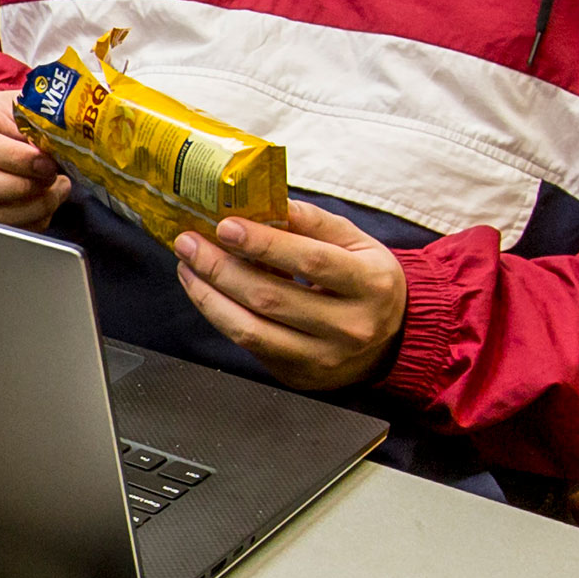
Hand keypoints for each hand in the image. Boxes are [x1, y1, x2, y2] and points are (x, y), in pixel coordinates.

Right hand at [0, 91, 63, 225]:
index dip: (15, 158)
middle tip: (51, 179)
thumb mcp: (19, 110)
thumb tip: (50, 158)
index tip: (46, 163)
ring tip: (55, 192)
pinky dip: (28, 223)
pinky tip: (43, 205)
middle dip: (22, 187)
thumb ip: (32, 130)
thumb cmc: (6, 119)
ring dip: (31, 208)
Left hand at [172, 197, 408, 390]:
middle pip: (271, 297)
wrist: (391, 341)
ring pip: (251, 329)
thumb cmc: (367, 282)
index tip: (226, 225)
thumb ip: (314, 222)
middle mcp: (349, 327)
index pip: (310, 261)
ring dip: (209, 295)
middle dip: (221, 267)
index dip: (264, 243)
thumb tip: (267, 202)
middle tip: (189, 242)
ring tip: (187, 266)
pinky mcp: (297, 375)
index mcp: (370, 284)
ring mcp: (321, 357)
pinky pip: (248, 345)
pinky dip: (219, 315)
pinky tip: (204, 291)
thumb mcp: (357, 244)